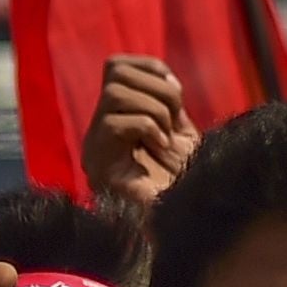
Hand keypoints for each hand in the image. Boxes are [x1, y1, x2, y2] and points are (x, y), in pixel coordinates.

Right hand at [82, 54, 196, 218]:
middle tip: (173, 122)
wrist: (191, 220)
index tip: (177, 94)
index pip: (116, 66)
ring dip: (154, 110)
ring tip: (166, 137)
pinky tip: (161, 148)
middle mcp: (99, 131)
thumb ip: (167, 101)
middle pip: (114, 73)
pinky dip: (147, 127)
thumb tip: (164, 76)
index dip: (150, 68)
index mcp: (118, 118)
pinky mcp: (99, 167)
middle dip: (157, 90)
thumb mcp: (180, 131)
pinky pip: (113, 123)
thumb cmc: (187, 179)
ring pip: (113, 94)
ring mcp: (95, 149)